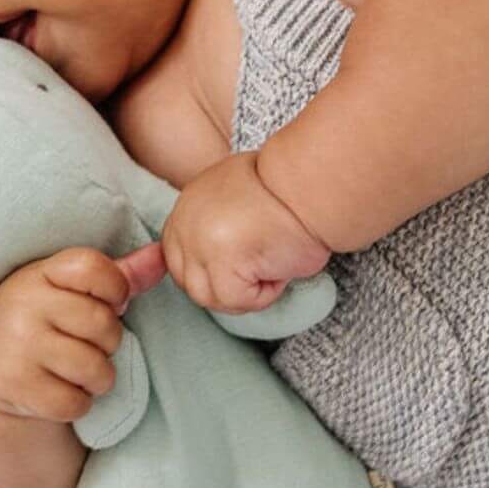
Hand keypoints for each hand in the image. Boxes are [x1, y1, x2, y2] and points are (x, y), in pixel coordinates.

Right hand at [0, 248, 134, 423]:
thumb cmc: (36, 321)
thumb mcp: (64, 291)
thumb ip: (116, 275)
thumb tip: (161, 256)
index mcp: (39, 273)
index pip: (93, 267)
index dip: (114, 288)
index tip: (107, 301)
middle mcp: (24, 304)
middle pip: (103, 323)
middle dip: (108, 341)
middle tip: (86, 343)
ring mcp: (18, 345)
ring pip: (95, 368)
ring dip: (96, 377)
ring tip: (76, 370)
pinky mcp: (16, 385)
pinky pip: (76, 402)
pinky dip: (77, 403)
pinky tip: (58, 390)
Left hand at [123, 150, 331, 315]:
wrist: (313, 187)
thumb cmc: (290, 192)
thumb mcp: (238, 196)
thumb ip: (217, 223)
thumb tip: (220, 259)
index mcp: (187, 205)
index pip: (176, 257)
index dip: (209, 272)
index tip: (240, 268)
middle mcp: (185, 223)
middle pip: (188, 281)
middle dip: (224, 286)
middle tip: (261, 271)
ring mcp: (198, 243)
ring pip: (208, 297)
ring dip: (245, 292)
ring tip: (272, 266)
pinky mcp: (220, 261)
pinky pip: (235, 300)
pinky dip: (263, 294)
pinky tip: (280, 268)